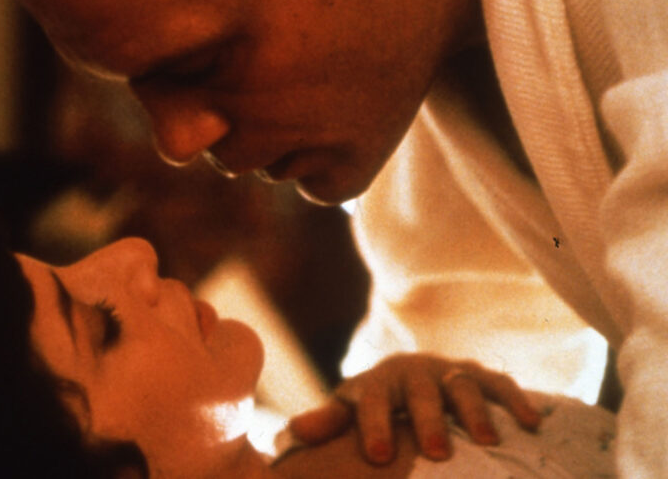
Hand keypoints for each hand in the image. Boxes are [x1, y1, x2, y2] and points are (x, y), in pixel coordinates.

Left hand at [288, 354, 541, 464]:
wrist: (403, 375)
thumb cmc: (374, 405)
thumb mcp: (349, 410)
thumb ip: (328, 421)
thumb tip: (295, 432)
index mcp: (377, 382)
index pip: (372, 402)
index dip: (375, 427)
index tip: (378, 457)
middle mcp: (413, 371)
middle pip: (420, 393)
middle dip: (429, 421)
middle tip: (438, 453)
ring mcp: (447, 371)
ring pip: (463, 384)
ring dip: (476, 411)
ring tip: (489, 443)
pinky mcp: (478, 375)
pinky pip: (500, 383)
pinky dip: (516, 400)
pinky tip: (533, 424)